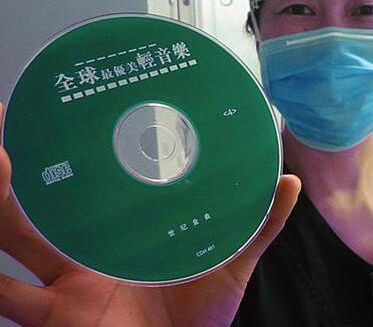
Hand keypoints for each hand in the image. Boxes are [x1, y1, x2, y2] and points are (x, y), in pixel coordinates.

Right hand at [0, 102, 299, 326]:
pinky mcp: (57, 319)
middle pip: (40, 208)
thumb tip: (290, 181)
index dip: (73, 158)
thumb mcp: (233, 266)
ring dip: (0, 206)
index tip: (62, 119)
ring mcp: (65, 286)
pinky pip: (13, 300)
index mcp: (122, 238)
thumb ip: (260, 225)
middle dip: (15, 172)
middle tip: (5, 128)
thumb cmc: (201, 319)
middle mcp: (85, 256)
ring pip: (17, 239)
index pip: (91, 190)